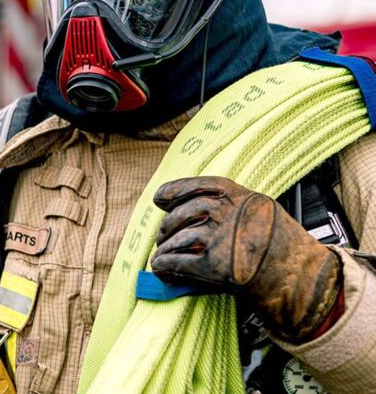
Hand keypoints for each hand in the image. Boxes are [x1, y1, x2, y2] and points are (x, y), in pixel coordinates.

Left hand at [150, 176, 343, 342]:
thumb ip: (230, 207)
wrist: (307, 281)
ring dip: (165, 251)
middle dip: (167, 229)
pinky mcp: (214, 266)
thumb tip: (190, 208)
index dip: (173, 193)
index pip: (194, 186)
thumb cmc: (287, 249)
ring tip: (162, 257)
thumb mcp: (262, 211)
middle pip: (179, 215)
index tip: (160, 199)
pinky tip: (162, 270)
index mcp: (237, 196)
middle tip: (163, 238)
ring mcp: (219, 238)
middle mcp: (226, 212)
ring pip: (174, 241)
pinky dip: (165, 268)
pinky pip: (175, 263)